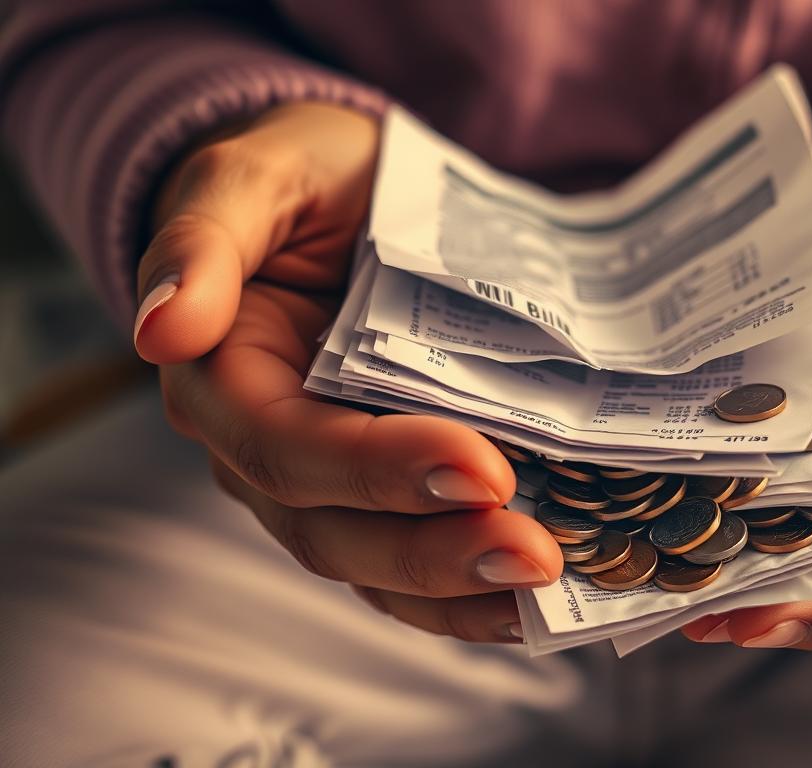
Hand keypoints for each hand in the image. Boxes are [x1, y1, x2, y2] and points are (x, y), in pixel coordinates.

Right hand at [133, 103, 561, 641]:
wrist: (344, 188)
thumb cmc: (298, 180)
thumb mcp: (249, 180)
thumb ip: (202, 244)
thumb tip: (163, 329)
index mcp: (224, 383)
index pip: (290, 450)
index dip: (381, 471)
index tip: (482, 470)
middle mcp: (270, 450)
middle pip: (336, 532)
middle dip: (437, 552)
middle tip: (537, 553)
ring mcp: (329, 481)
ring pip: (379, 565)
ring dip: (461, 590)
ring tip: (546, 588)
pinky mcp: (386, 489)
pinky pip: (414, 560)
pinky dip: (468, 593)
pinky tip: (535, 600)